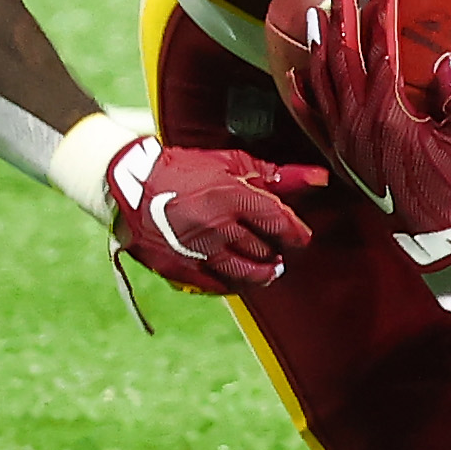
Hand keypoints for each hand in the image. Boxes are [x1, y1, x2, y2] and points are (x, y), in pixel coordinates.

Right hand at [98, 133, 330, 293]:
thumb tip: (321, 178)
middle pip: (262, 251)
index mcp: (231, 197)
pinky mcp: (179, 268)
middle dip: (275, 252)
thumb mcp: (232, 164)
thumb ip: (278, 175)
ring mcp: (196, 251)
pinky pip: (216, 285)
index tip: (301, 237)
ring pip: (243, 274)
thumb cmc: (186, 169)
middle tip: (280, 251)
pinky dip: (232, 284)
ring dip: (261, 273)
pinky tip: (238, 278)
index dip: (295, 233)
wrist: (130, 185)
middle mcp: (216, 228)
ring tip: (268, 269)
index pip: (278, 222)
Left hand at [276, 0, 450, 265]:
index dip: (382, 17)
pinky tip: (295, 73)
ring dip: (319, 45)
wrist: (434, 230)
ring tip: (318, 15)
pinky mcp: (338, 154)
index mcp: (387, 114)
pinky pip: (312, 118)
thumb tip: (447, 60)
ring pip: (322, 82)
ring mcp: (342, 139)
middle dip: (343, 17)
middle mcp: (357, 122)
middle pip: (343, 58)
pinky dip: (301, 93)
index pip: (380, 52)